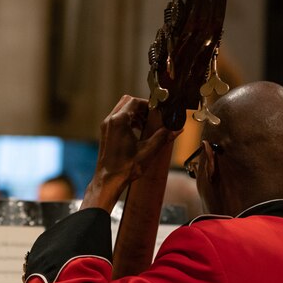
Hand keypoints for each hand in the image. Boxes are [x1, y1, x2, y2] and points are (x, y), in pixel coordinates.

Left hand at [82, 95, 177, 210]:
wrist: (108, 180)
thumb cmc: (125, 167)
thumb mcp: (148, 151)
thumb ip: (163, 137)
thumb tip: (176, 129)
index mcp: (119, 121)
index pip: (134, 101)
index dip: (147, 104)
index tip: (157, 111)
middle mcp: (110, 121)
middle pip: (126, 102)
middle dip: (141, 107)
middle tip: (152, 117)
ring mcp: (106, 127)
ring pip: (121, 110)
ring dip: (135, 114)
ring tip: (146, 124)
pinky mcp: (105, 133)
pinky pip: (117, 119)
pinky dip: (128, 120)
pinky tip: (138, 131)